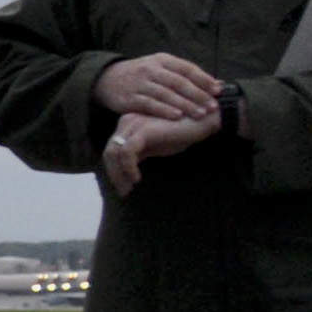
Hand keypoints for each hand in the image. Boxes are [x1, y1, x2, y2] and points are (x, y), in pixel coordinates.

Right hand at [98, 53, 222, 126]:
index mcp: (161, 60)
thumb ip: (185, 75)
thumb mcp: (160, 68)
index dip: (204, 79)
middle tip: (212, 106)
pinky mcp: (130, 98)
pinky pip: (150, 104)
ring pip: (166, 94)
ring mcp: (139, 83)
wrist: (106, 79)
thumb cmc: (141, 76)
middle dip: (198, 95)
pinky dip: (164, 110)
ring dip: (185, 105)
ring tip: (200, 114)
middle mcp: (151, 69)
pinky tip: (177, 116)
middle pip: (178, 82)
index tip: (218, 91)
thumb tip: (217, 84)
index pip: (187, 68)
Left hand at [102, 100, 222, 197]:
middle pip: (109, 152)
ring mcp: (133, 124)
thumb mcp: (156, 146)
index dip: (114, 170)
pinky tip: (136, 178)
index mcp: (128, 125)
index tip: (123, 187)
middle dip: (114, 174)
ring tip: (129, 188)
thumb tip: (126, 171)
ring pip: (114, 153)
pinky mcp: (143, 130)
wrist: (203, 120)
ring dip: (119, 174)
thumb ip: (140, 153)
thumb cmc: (182, 133)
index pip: (112, 150)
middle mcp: (126, 122)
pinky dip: (128, 168)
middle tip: (124, 192)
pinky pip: (126, 153)